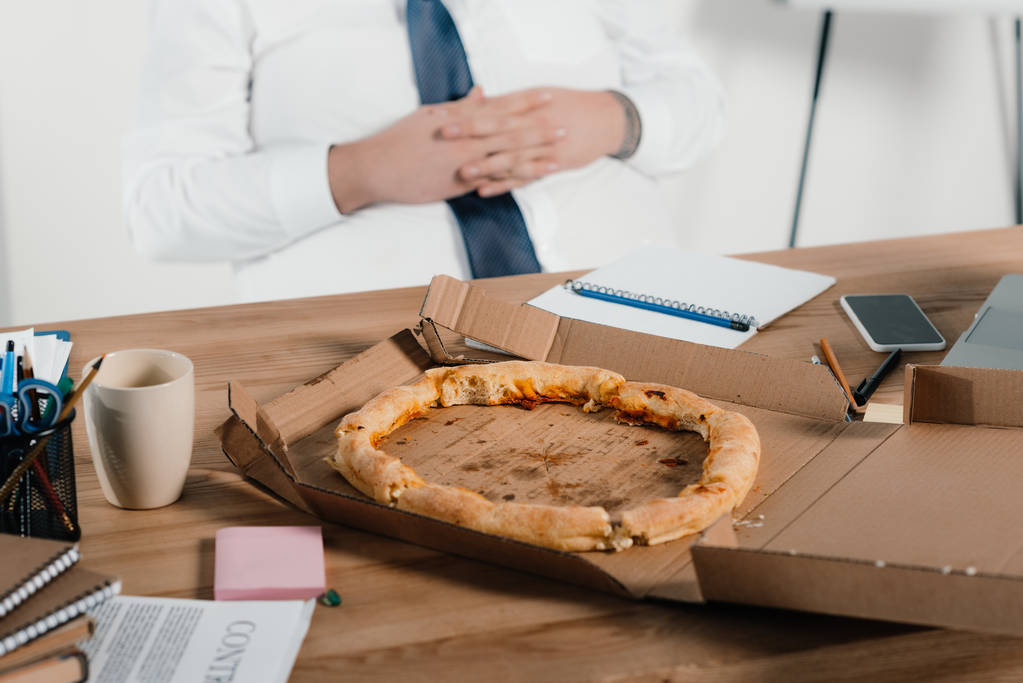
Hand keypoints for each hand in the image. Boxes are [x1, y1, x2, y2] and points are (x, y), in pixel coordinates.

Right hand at [328, 87, 560, 211]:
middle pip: (510, 131)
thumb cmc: (400, 139)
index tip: (547, 96)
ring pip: (507, 156)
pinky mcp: (460, 184)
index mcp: (459, 119)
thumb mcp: (429, 115)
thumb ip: (459, 107)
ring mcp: (465, 161)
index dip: (525, 102)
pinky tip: (534, 178)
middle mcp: (466, 138)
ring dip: (535, 155)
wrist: (378, 167)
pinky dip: (516, 178)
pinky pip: (494, 180)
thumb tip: (480, 92)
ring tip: (560, 154)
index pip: (498, 107)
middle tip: (565, 125)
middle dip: (539, 129)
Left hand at [440, 88, 626, 196]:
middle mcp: (535, 124)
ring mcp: (544, 147)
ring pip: (511, 158)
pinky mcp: (552, 165)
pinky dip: (504, 185)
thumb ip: (506, 102)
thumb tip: (475, 99)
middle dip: (470, 134)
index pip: (492, 107)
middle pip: (498, 130)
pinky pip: (524, 178)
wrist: (606, 119)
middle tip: (443, 137)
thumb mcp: (538, 96)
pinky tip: (484, 190)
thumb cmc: (568, 104)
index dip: (466, 111)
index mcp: (529, 105)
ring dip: (485, 166)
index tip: (442, 113)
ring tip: (462, 172)